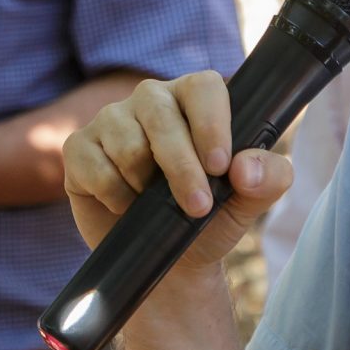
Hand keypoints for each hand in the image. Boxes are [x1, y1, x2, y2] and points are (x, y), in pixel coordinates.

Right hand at [60, 71, 290, 271]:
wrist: (170, 263)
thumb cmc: (210, 220)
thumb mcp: (250, 202)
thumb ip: (269, 178)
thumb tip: (244, 168)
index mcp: (194, 100)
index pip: (203, 86)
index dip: (211, 122)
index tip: (220, 166)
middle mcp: (151, 100)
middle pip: (161, 115)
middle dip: (181, 165)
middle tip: (198, 207)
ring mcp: (111, 120)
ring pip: (126, 141)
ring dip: (145, 183)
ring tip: (155, 205)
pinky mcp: (80, 147)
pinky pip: (94, 164)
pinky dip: (114, 194)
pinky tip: (125, 206)